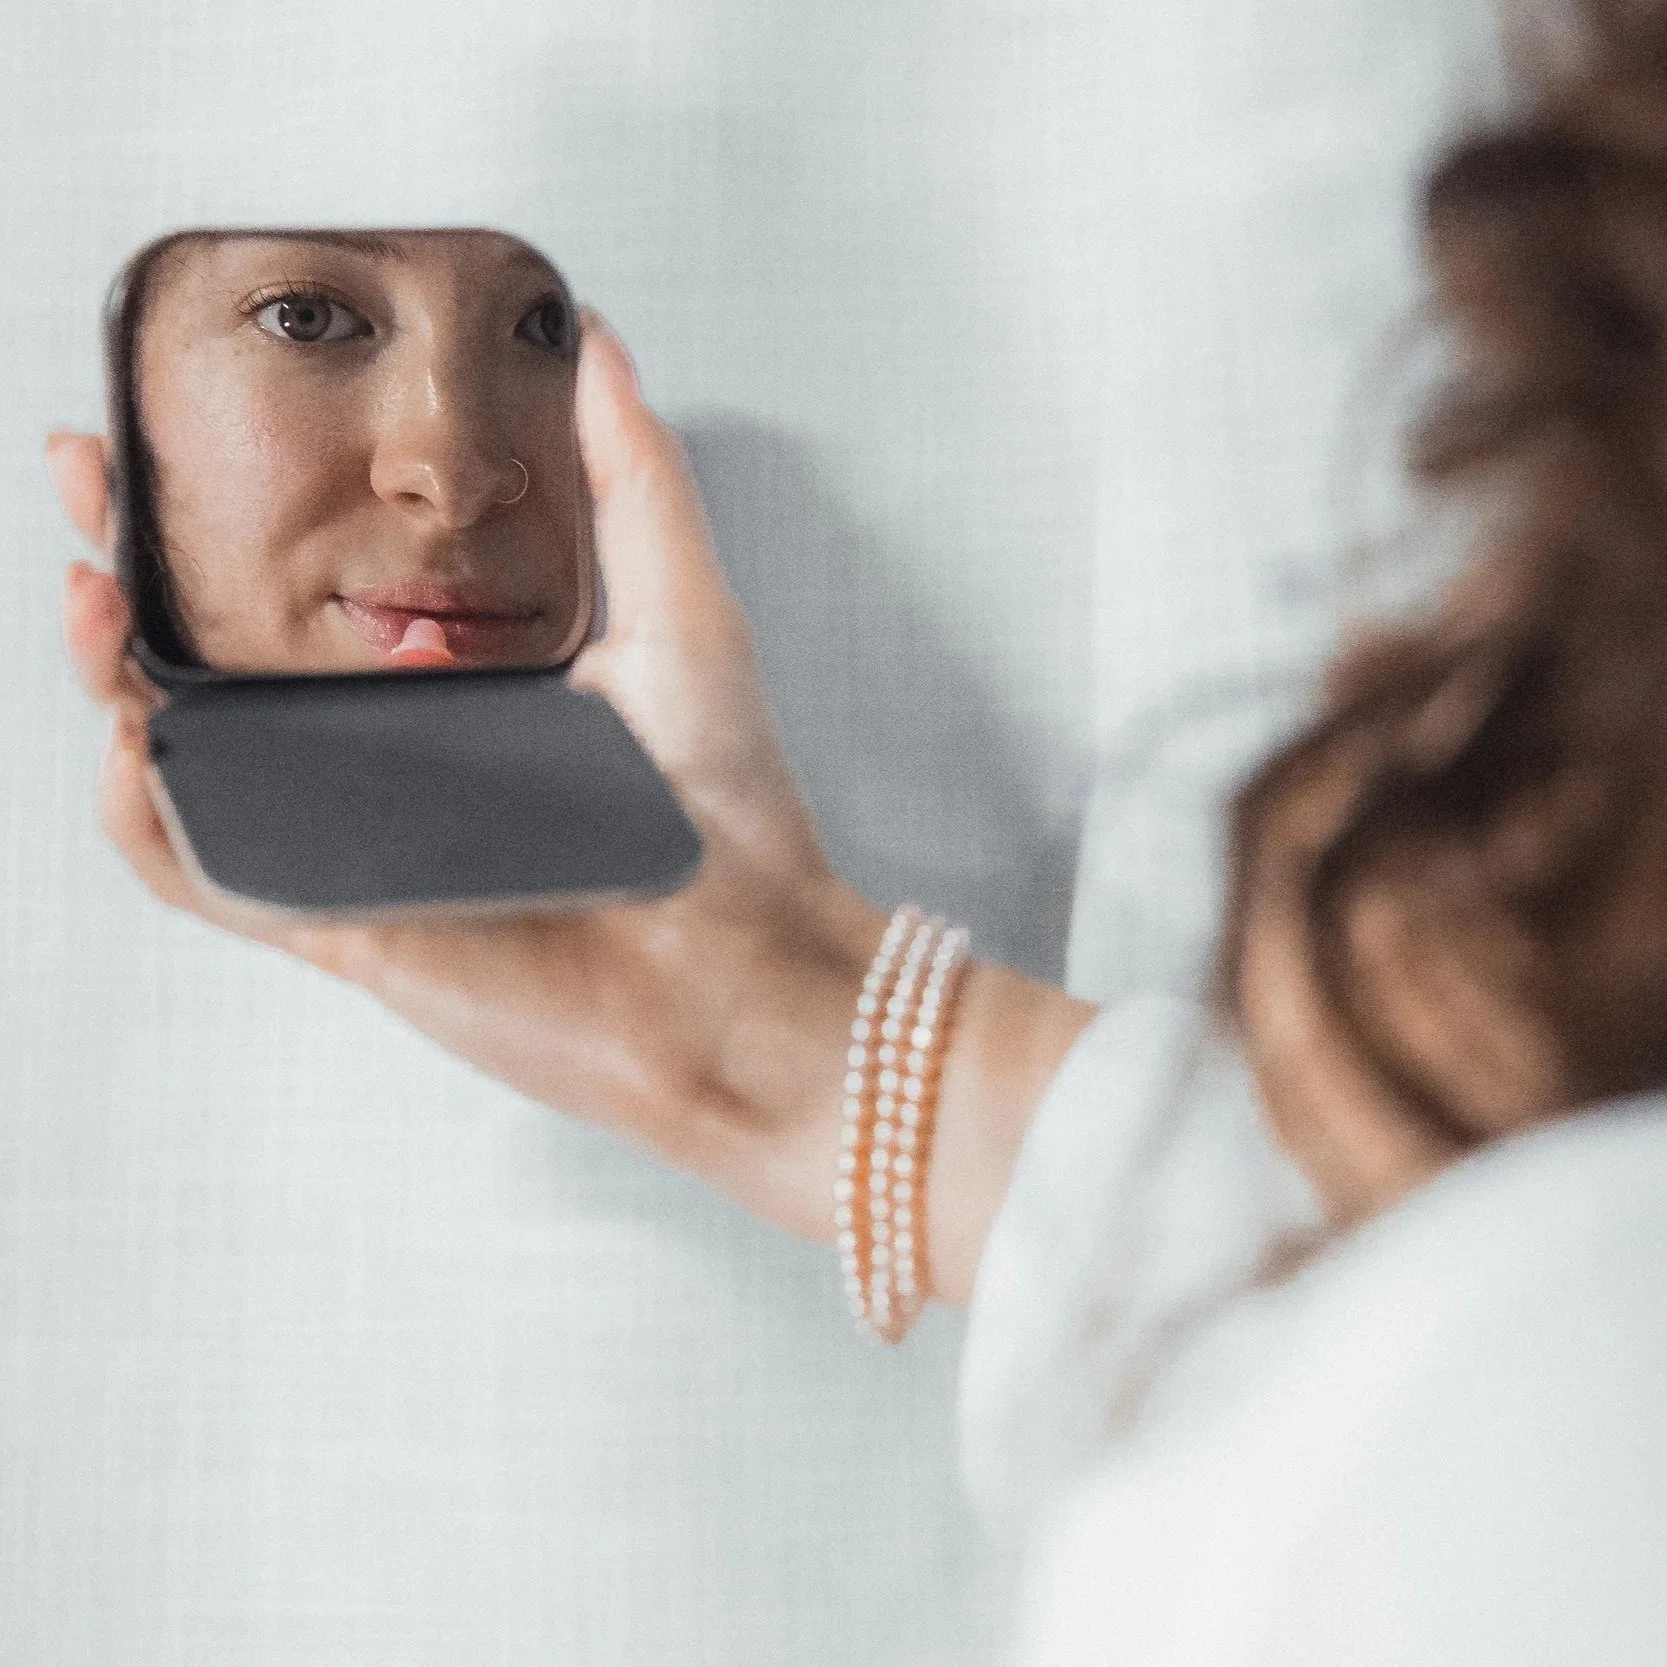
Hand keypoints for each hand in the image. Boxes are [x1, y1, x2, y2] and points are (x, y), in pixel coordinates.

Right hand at [52, 313, 1095, 1300]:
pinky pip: (213, 877)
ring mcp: (359, 844)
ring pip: (196, 761)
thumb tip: (593, 342)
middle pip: (224, 660)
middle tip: (88, 473)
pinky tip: (136, 737)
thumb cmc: (726, 809)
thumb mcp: (679, 610)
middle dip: (134, 562)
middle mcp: (393, 762)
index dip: (225, 512)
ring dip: (115, 676)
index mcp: (453, 688)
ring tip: (92, 586)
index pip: (305, 589)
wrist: (744, 968)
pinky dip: (150, 819)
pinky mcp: (347, 923)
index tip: (173, 423)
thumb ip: (632, 478)